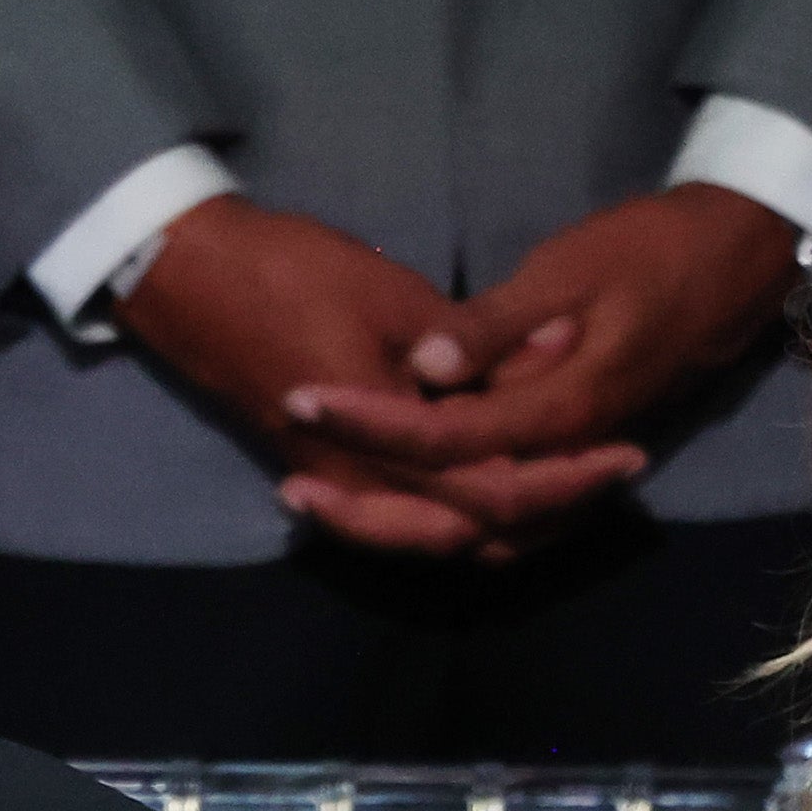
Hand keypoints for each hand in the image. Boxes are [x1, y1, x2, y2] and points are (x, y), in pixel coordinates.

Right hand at [115, 201, 642, 559]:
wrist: (190, 276)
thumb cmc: (289, 273)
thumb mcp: (393, 296)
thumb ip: (467, 345)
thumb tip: (552, 356)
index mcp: (378, 440)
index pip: (488, 490)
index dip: (561, 481)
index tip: (621, 453)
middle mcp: (354, 481)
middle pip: (463, 537)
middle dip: (540, 516)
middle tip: (604, 481)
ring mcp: (331, 480)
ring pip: (427, 537)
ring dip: (496, 524)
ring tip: (561, 491)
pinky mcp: (319, 466)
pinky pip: (396, 514)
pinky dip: (449, 512)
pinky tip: (488, 489)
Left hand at [283, 184, 799, 548]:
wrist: (737, 260)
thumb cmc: (655, 250)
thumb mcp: (571, 270)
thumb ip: (498, 325)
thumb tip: (426, 365)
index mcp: (564, 409)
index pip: (447, 440)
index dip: (369, 424)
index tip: (300, 399)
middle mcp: (569, 457)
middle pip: (457, 518)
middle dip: (370, 513)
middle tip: (291, 493)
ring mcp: (574, 466)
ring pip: (481, 533)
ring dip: (404, 524)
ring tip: (321, 501)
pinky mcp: (574, 459)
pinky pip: (505, 516)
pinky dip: (445, 514)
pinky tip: (390, 492)